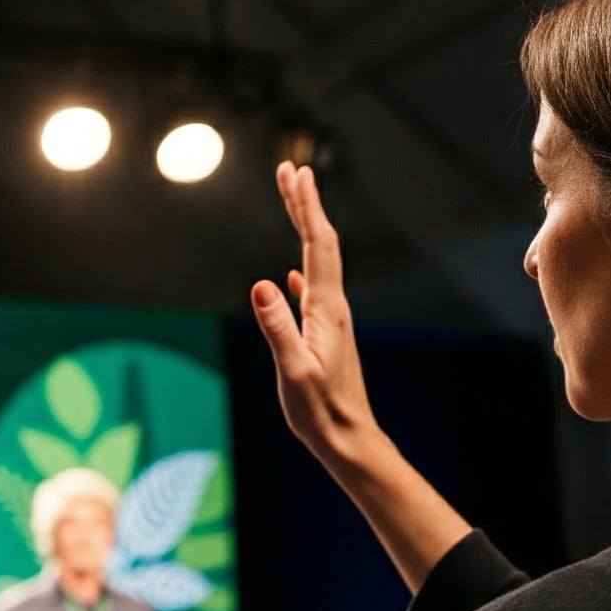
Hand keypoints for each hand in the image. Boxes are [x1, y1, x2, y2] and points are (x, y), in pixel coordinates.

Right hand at [250, 163, 380, 465]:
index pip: (317, 245)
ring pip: (317, 263)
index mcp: (325, 309)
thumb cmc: (320, 412)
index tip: (294, 172)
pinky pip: (312, 293)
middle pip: (320, 244)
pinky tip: (292, 276)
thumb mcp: (293, 370)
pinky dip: (302, 272)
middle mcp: (333, 307)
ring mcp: (330, 321)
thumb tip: (261, 283)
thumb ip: (277, 328)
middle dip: (305, 206)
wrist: (349, 439)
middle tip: (291, 170)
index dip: (306, 206)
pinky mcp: (325, 338)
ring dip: (304, 231)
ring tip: (293, 206)